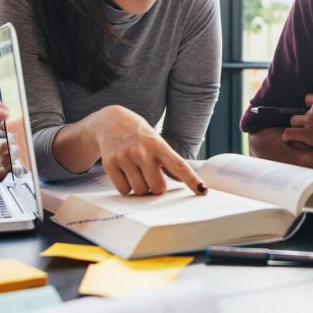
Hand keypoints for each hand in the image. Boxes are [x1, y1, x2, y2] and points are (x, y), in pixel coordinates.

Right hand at [91, 105, 206, 196]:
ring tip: (137, 172)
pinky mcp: (110, 165)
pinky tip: (126, 173)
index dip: (191, 179)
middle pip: (157, 187)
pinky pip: (124, 190)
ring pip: (140, 190)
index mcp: (158, 144)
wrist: (109, 122)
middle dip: (157, 187)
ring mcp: (125, 158)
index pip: (178, 165)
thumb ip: (168, 160)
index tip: (202, 190)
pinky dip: (126, 187)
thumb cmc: (139, 135)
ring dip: (141, 187)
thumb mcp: (156, 141)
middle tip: (152, 176)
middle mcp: (141, 151)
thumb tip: (183, 180)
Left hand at [282, 94, 312, 150]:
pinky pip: (288, 133)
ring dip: (298, 128)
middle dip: (304, 121)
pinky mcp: (307, 134)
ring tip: (307, 136)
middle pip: (300, 112)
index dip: (308, 108)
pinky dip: (287, 137)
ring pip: (294, 121)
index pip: (307, 99)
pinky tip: (289, 139)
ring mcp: (310, 121)